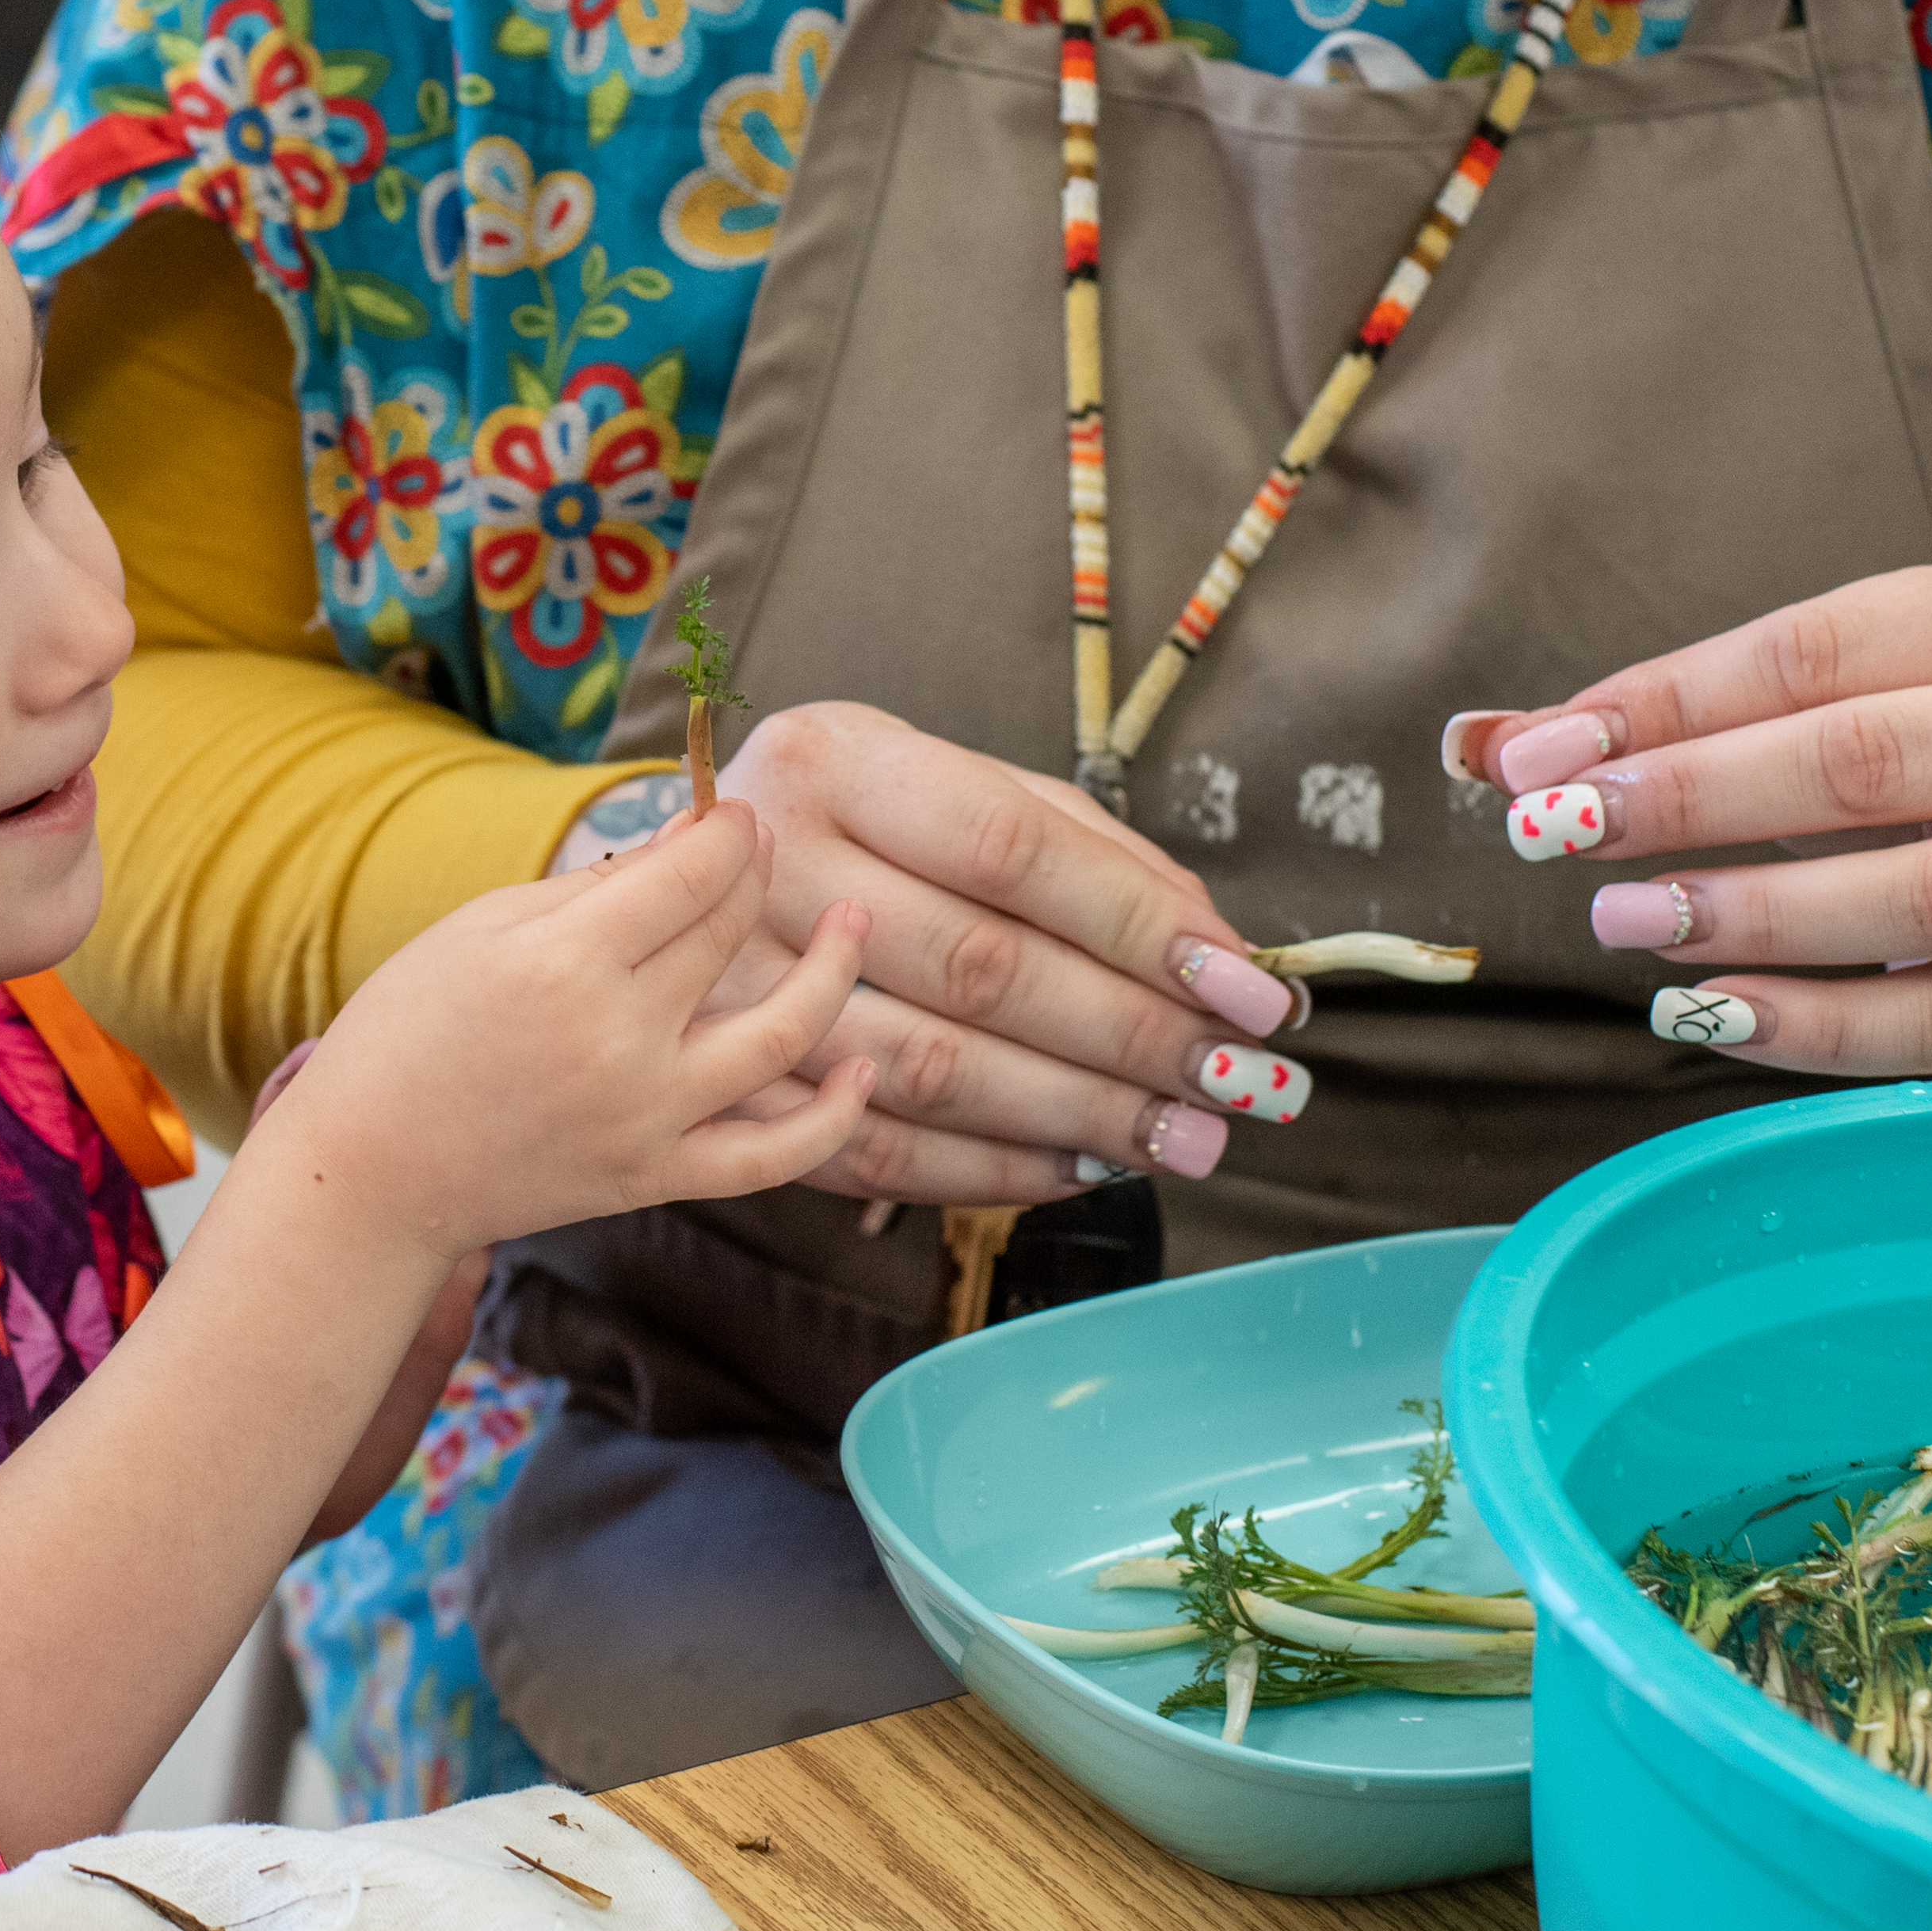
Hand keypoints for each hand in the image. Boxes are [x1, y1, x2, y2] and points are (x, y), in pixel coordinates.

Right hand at [252, 799, 876, 1272]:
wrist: (370, 1169)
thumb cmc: (411, 1029)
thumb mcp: (484, 926)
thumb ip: (596, 884)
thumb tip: (696, 834)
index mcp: (563, 960)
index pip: (691, 874)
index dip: (730, 833)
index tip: (738, 815)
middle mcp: (617, 1038)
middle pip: (732, 935)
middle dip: (760, 876)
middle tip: (767, 850)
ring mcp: (646, 1116)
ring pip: (783, 1036)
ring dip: (835, 972)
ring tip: (858, 925)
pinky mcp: (656, 1178)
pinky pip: (774, 1158)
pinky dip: (833, 1119)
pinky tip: (866, 1071)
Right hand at [686, 701, 1306, 1203]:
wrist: (680, 879)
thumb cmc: (863, 823)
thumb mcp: (960, 786)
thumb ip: (1093, 855)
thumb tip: (1221, 955)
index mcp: (831, 759)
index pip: (1011, 849)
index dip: (1140, 925)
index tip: (1251, 989)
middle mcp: (765, 862)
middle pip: (979, 967)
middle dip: (1131, 1035)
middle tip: (1236, 1081)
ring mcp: (728, 980)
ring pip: (929, 1071)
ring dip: (1076, 1116)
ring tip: (1184, 1138)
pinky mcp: (723, 1081)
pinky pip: (869, 1150)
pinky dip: (988, 1171)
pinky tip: (1078, 1167)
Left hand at [1453, 559, 1931, 1078]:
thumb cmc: (1931, 743)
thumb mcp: (1829, 690)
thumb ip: (1660, 715)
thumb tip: (1480, 746)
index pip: (1816, 653)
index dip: (1668, 703)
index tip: (1538, 758)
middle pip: (1873, 764)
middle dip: (1698, 799)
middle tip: (1565, 834)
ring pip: (1924, 898)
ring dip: (1756, 918)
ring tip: (1625, 921)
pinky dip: (1819, 1029)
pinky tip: (1710, 1014)